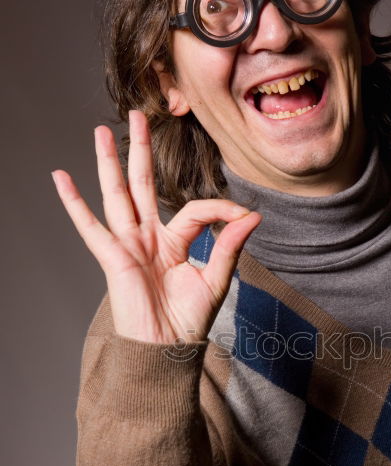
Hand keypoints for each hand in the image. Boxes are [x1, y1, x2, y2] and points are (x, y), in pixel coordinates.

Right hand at [52, 110, 261, 343]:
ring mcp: (128, 245)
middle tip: (138, 115)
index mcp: (174, 242)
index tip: (244, 216)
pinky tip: (61, 178)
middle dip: (140, 150)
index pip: (195, 209)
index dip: (221, 208)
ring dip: (108, 163)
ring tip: (100, 131)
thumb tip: (253, 215)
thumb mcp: (217, 279)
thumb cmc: (189, 321)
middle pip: (143, 185)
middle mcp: (148, 238)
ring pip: (118, 195)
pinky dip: (74, 203)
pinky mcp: (113, 258)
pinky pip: (90, 227)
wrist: (167, 350)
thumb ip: (230, 245)